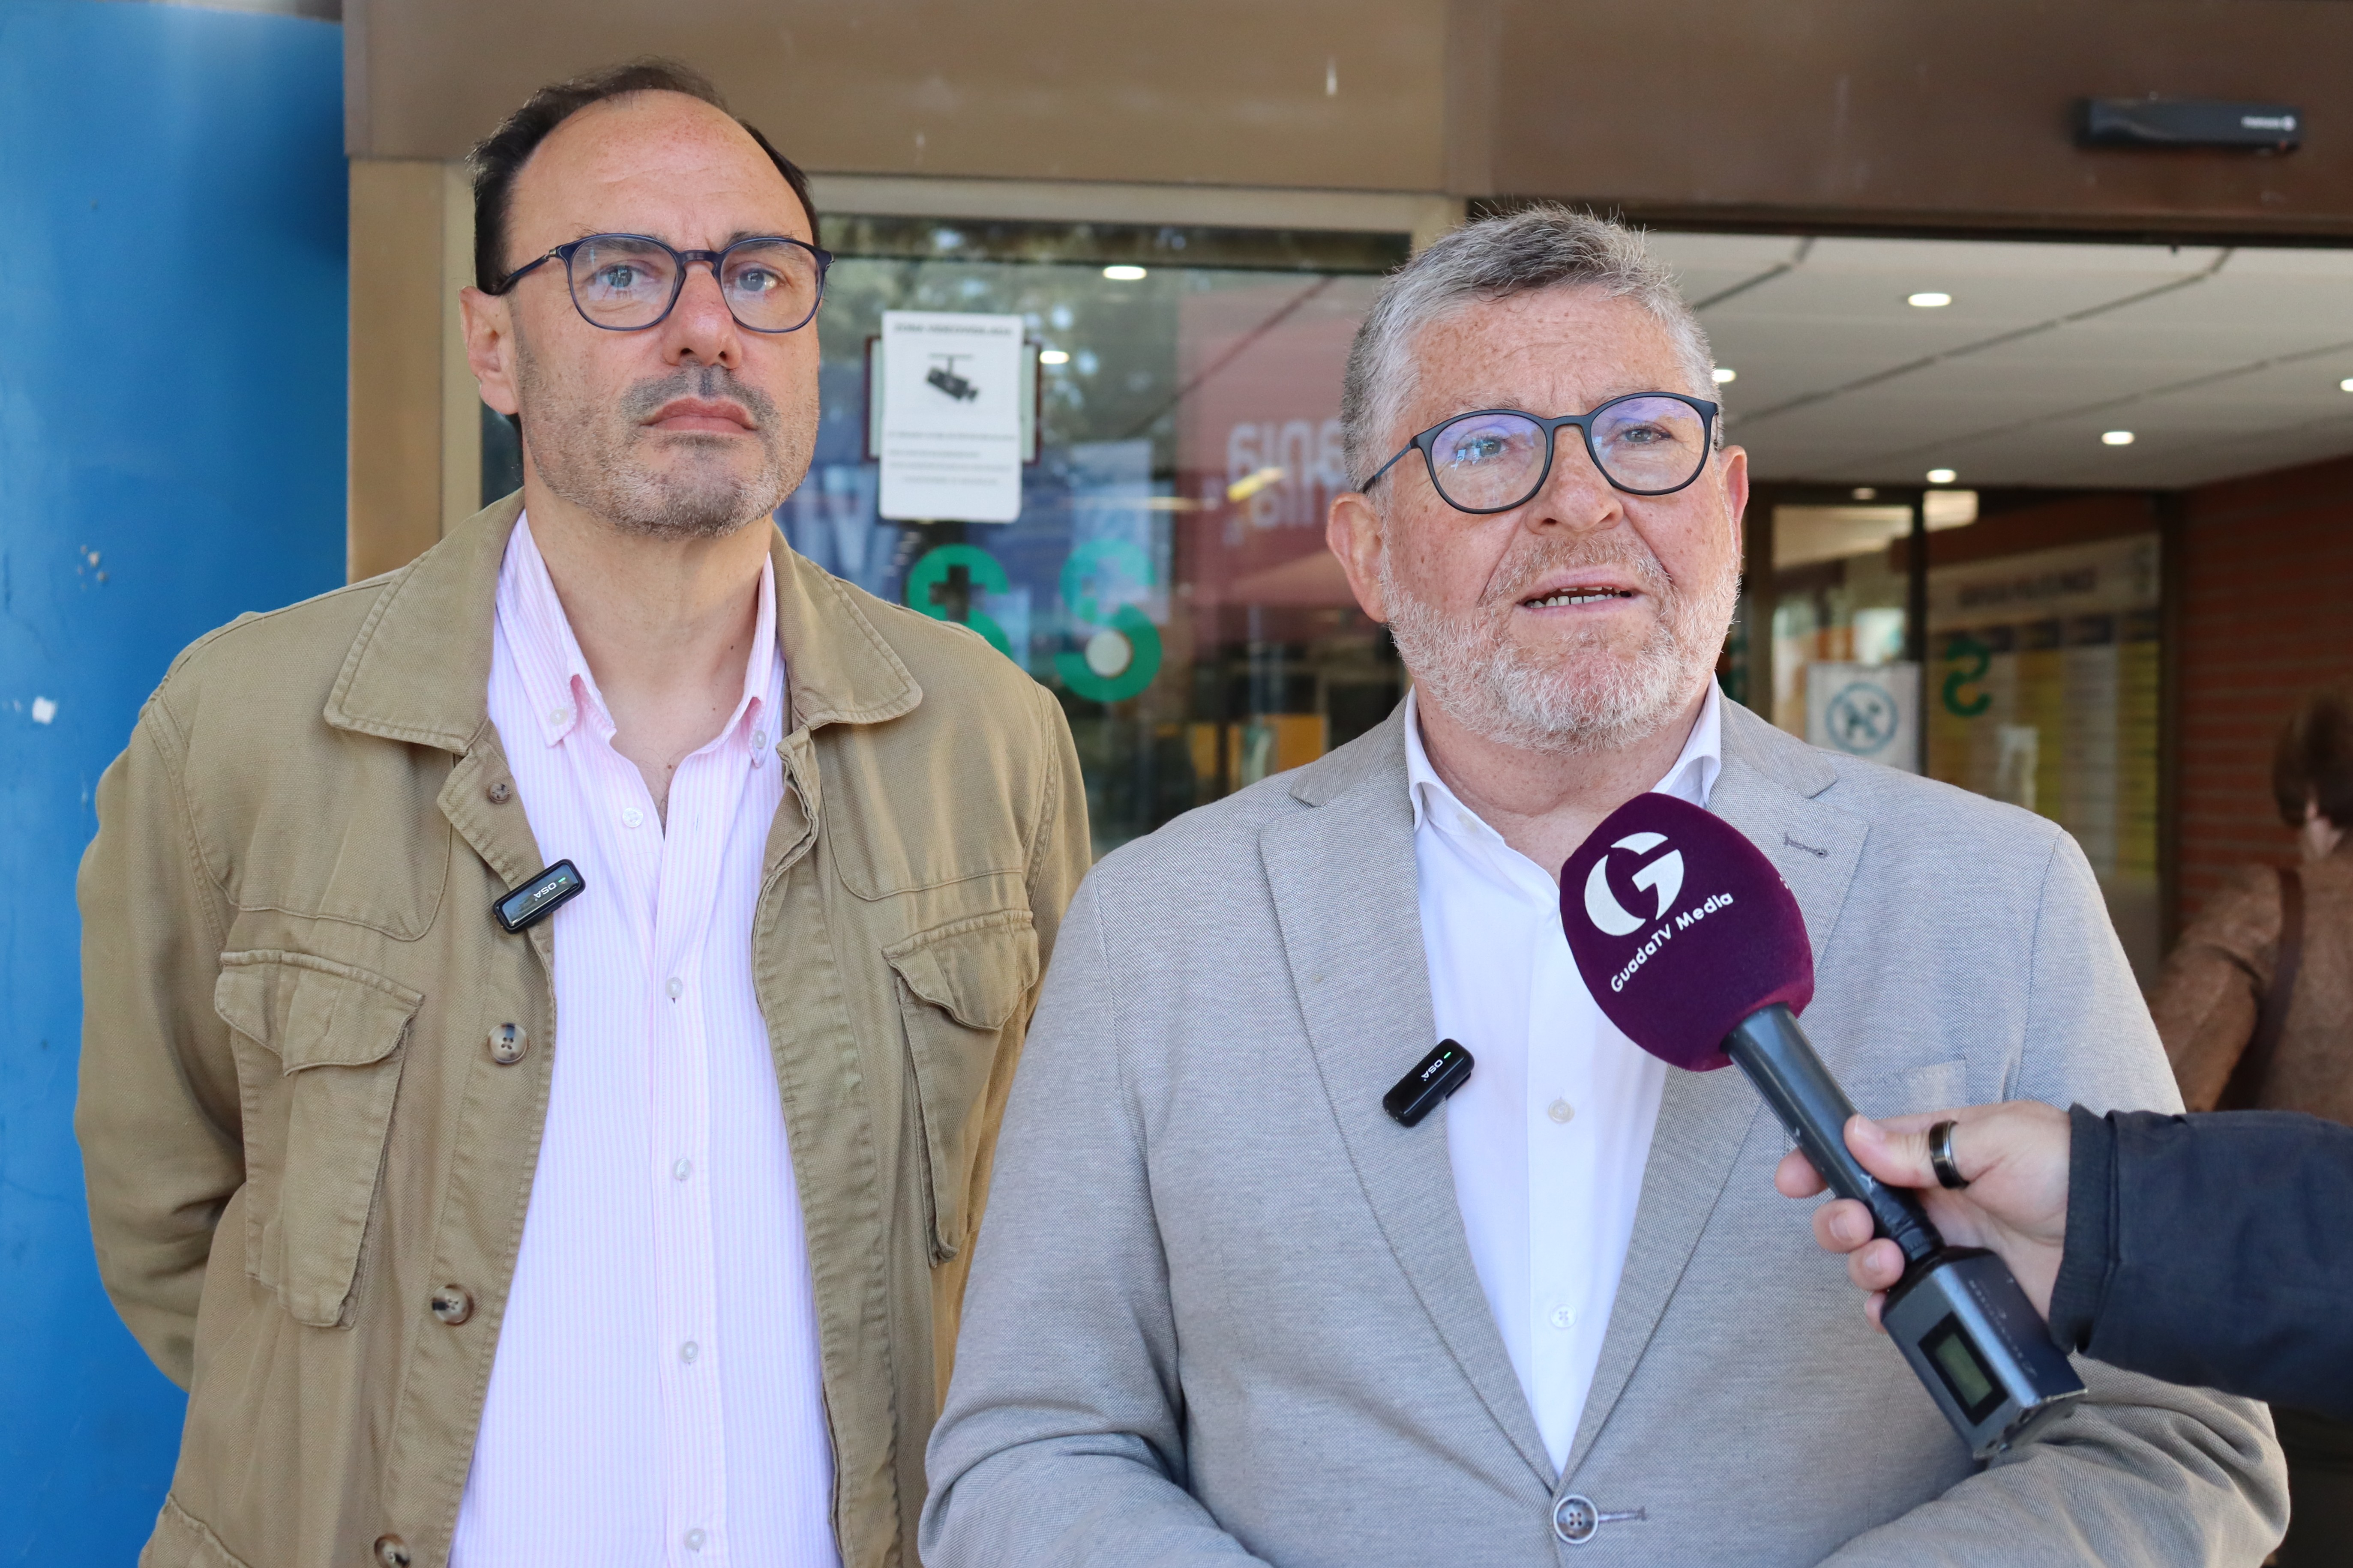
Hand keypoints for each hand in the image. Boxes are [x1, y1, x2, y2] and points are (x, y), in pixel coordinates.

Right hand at [1773, 1101, 2072, 1326]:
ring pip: (1872, 1259)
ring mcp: (1944, 1248)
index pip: (1862, 1153)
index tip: (1794, 1177)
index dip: (1822, 1162)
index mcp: (1935, 1154)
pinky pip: (1906, 1303)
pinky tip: (1886, 1304)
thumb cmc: (2065, 1170)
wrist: (2118, 1237)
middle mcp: (1932, 1202)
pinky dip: (1885, 1308)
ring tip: (1886, 1263)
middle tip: (1857, 1225)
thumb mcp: (1993, 1139)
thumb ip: (1921, 1145)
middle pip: (1856, 1211)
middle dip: (1838, 1220)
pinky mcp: (1960, 1290)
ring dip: (1860, 1262)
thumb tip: (1856, 1136)